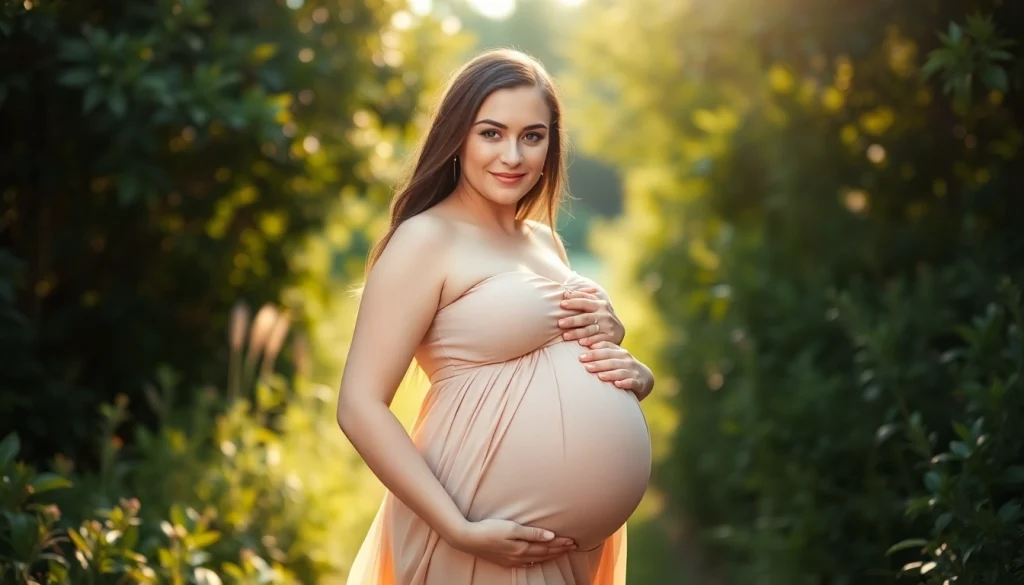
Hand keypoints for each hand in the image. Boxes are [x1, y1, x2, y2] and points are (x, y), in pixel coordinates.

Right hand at [450, 518, 576, 567]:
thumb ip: (532, 533)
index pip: (547, 547)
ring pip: (537, 559)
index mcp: (522, 548)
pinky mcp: (505, 561)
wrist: (468, 538)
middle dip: (560, 550)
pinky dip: (537, 560)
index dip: (561, 543)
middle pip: (544, 554)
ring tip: (561, 552)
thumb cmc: (489, 529)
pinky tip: (538, 560)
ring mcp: (512, 560)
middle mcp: (519, 557)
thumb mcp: (512, 528)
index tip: (573, 541)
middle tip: (573, 546)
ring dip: (551, 555)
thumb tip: (551, 536)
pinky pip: (527, 563)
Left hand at [558, 287, 623, 345]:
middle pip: (586, 317)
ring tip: (565, 336)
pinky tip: (581, 343)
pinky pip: (599, 340)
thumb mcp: (595, 304)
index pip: (585, 301)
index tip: (562, 304)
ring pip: (590, 330)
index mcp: (599, 304)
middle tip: (560, 323)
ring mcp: (608, 326)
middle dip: (572, 320)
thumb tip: (565, 292)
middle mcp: (604, 314)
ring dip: (577, 333)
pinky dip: (590, 341)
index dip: (574, 302)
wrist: (618, 331)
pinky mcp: (610, 337)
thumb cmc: (600, 316)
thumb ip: (583, 297)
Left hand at [578, 341, 654, 400]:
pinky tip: (617, 384)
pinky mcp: (639, 382)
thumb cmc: (622, 369)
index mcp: (619, 352)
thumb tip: (581, 348)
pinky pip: (632, 382)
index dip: (594, 351)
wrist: (644, 379)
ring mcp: (634, 371)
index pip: (606, 349)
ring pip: (621, 371)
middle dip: (598, 362)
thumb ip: (601, 354)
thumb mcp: (614, 359)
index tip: (580, 356)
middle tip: (586, 366)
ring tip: (599, 376)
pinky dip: (625, 383)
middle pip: (611, 360)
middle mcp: (627, 359)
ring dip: (610, 373)